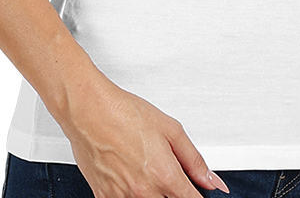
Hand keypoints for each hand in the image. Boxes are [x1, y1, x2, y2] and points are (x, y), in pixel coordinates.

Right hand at [59, 73, 229, 197]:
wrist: (88, 110)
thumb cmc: (124, 113)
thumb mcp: (170, 128)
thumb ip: (194, 159)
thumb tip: (211, 180)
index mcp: (165, 175)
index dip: (197, 196)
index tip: (197, 192)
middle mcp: (144, 192)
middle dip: (173, 193)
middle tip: (164, 173)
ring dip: (152, 193)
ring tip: (144, 169)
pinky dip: (130, 194)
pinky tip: (129, 175)